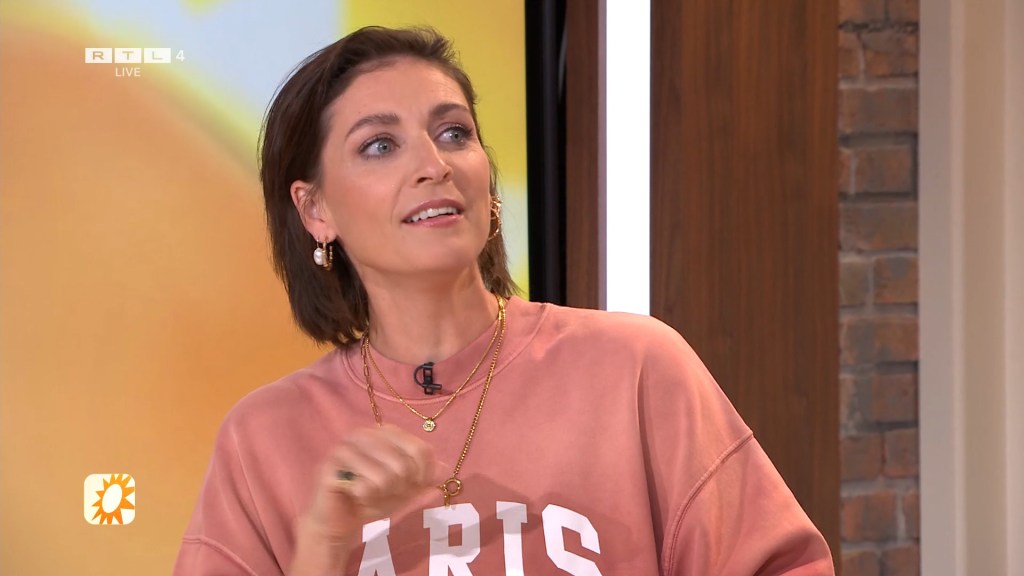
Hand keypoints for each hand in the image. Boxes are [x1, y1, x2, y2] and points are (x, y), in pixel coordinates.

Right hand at [304, 424, 438, 541]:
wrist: (339, 521)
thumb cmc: (373, 498)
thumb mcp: (406, 489)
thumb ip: (425, 478)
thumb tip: (445, 470)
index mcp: (385, 432)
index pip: (421, 450)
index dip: (423, 475)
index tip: (413, 485)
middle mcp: (364, 433)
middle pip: (404, 465)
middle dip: (399, 488)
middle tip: (384, 492)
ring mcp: (345, 447)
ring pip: (385, 477)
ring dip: (381, 494)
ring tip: (369, 494)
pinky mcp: (330, 466)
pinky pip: (363, 486)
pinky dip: (365, 498)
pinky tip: (354, 496)